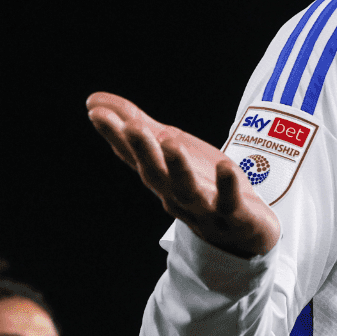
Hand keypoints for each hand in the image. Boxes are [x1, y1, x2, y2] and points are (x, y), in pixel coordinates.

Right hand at [87, 92, 280, 257]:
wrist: (244, 233)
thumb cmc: (202, 186)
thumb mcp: (170, 149)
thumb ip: (137, 125)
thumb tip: (92, 102)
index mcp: (160, 178)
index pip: (134, 156)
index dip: (115, 136)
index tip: (97, 113)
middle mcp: (176, 195)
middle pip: (156, 174)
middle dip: (143, 151)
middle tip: (130, 126)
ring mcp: (205, 209)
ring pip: (188, 191)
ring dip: (178, 169)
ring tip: (171, 143)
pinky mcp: (236, 217)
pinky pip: (230, 203)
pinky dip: (227, 188)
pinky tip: (225, 167)